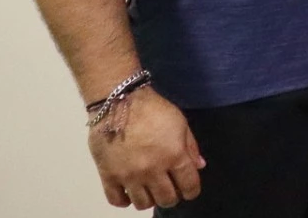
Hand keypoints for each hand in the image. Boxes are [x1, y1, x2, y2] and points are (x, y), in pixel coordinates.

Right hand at [89, 88, 203, 209]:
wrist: (119, 103)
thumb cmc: (154, 109)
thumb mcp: (181, 123)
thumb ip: (191, 147)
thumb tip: (199, 166)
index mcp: (174, 156)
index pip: (189, 186)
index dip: (192, 191)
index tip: (189, 190)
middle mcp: (153, 170)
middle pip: (166, 199)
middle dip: (172, 197)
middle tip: (169, 188)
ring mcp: (129, 176)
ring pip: (143, 204)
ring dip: (150, 199)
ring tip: (150, 189)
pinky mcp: (108, 176)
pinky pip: (116, 200)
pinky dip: (124, 201)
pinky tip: (129, 192)